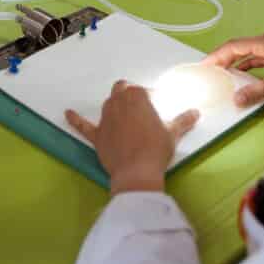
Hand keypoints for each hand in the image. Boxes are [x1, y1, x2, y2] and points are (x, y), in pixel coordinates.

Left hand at [66, 80, 199, 194]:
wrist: (137, 172)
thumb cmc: (156, 149)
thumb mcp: (172, 134)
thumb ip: (183, 121)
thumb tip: (195, 113)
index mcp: (138, 97)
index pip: (144, 91)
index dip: (153, 99)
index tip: (159, 108)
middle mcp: (119, 103)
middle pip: (122, 91)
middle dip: (130, 95)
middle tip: (141, 107)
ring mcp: (105, 119)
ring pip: (108, 104)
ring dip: (116, 105)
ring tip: (126, 114)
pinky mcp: (97, 135)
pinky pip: (83, 126)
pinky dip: (75, 119)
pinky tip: (68, 114)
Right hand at [203, 33, 263, 106]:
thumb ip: (254, 91)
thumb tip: (236, 99)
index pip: (233, 46)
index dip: (216, 56)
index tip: (204, 65)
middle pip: (240, 48)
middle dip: (224, 59)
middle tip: (210, 71)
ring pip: (251, 54)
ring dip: (238, 64)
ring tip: (224, 76)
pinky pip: (261, 60)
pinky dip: (251, 68)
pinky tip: (246, 78)